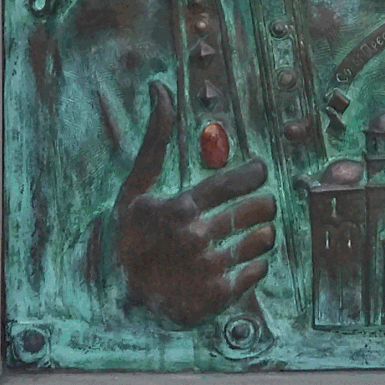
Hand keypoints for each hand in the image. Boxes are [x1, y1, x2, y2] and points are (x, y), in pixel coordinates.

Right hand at [112, 82, 275, 325]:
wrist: (120, 293)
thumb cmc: (131, 232)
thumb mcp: (136, 186)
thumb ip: (155, 139)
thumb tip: (160, 89)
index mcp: (179, 208)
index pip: (231, 183)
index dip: (254, 174)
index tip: (259, 170)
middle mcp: (195, 237)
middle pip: (254, 211)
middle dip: (264, 204)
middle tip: (262, 204)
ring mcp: (206, 268)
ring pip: (259, 241)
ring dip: (264, 233)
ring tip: (258, 231)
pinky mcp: (216, 296)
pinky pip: (256, 273)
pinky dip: (258, 265)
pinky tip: (249, 260)